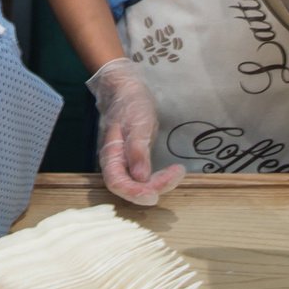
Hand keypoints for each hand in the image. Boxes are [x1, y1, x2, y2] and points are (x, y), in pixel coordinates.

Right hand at [87, 58, 183, 205]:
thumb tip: (140, 177)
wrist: (127, 92)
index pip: (117, 182)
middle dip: (153, 187)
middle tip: (176, 175)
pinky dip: (159, 178)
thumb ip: (137, 150)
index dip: (134, 193)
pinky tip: (172, 172)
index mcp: (111, 154)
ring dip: (159, 183)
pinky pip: (145, 178)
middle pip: (130, 187)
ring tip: (178, 172)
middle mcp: (115, 164)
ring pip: (139, 184)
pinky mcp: (135, 162)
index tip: (154, 196)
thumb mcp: (137, 123)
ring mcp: (125, 164)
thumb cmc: (131, 105)